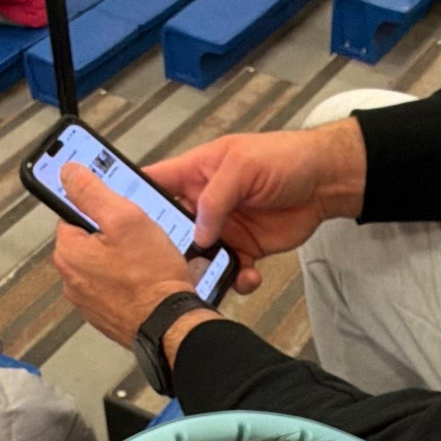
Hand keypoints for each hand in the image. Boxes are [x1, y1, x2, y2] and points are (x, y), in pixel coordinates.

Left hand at [52, 160, 199, 345]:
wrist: (170, 325)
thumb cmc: (151, 277)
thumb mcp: (125, 218)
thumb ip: (92, 192)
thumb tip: (68, 172)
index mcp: (68, 252)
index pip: (74, 215)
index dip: (102, 211)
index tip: (120, 215)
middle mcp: (71, 279)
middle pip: (89, 242)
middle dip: (113, 238)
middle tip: (140, 240)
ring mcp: (87, 302)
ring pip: (102, 266)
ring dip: (121, 262)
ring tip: (147, 263)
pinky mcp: (105, 316)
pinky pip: (113, 289)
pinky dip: (127, 284)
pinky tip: (146, 283)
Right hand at [147, 121, 366, 295]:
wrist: (325, 182)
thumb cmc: (284, 158)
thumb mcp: (243, 165)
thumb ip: (216, 196)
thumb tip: (198, 232)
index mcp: (195, 173)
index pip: (153, 183)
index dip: (131, 199)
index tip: (115, 221)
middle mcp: (203, 203)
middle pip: (170, 229)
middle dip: (166, 250)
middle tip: (163, 268)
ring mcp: (223, 228)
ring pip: (199, 257)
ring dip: (201, 272)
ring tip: (206, 282)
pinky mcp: (244, 249)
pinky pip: (230, 271)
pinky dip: (236, 280)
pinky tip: (248, 278)